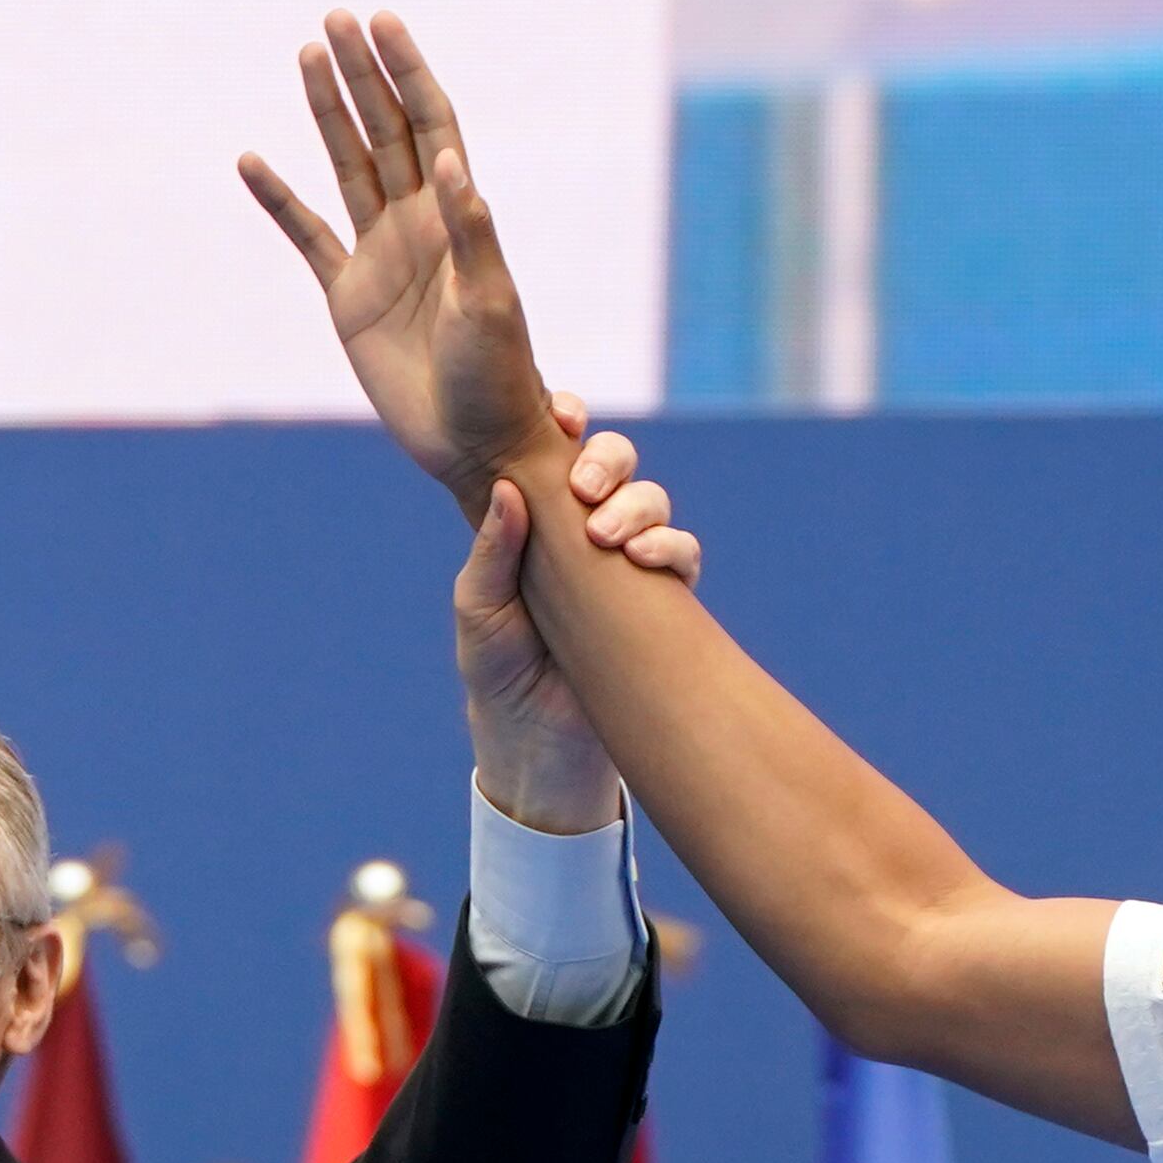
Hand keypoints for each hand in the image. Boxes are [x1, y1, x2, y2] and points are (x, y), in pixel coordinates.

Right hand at [242, 10, 552, 497]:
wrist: (478, 445)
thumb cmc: (501, 379)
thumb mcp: (492, 306)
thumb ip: (471, 234)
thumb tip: (447, 161)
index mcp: (457, 220)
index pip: (432, 126)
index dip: (408, 73)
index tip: (384, 24)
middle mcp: (419, 227)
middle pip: (386, 131)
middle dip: (362, 75)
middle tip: (335, 19)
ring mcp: (381, 257)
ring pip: (348, 166)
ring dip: (328, 113)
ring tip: (306, 54)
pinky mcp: (350, 298)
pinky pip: (308, 237)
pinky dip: (280, 201)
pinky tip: (252, 161)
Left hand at [463, 395, 697, 833]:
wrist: (540, 747)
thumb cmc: (497, 673)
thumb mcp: (480, 608)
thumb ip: (493, 550)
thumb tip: (508, 488)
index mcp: (535, 519)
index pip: (556, 452)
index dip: (568, 422)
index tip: (565, 415)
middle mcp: (583, 531)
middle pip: (615, 465)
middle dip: (609, 460)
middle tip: (585, 486)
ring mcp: (626, 564)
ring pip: (652, 502)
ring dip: (639, 504)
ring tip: (609, 535)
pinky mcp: (662, 602)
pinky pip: (682, 555)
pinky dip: (672, 546)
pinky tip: (648, 559)